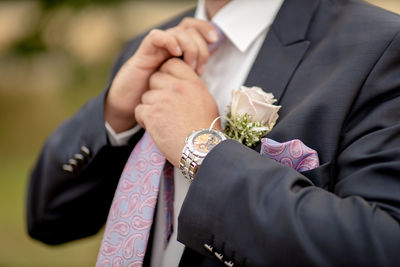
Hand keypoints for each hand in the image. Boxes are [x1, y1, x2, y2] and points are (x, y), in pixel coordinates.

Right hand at [105, 18, 218, 132]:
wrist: (132, 106)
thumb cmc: (160, 100)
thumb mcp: (183, 90)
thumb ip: (195, 80)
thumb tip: (212, 77)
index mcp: (181, 52)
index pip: (196, 29)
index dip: (207, 30)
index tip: (215, 43)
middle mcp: (169, 47)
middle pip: (189, 28)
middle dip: (200, 44)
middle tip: (201, 66)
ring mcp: (157, 49)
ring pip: (177, 31)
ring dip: (188, 46)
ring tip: (189, 65)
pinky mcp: (144, 53)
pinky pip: (156, 37)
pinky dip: (169, 41)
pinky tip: (176, 53)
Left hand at [135, 58, 220, 166]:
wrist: (202, 150)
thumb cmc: (206, 130)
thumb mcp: (206, 102)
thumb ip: (192, 88)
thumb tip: (183, 83)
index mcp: (192, 82)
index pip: (171, 64)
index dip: (166, 74)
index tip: (168, 86)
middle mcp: (178, 87)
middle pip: (155, 78)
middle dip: (156, 92)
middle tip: (164, 107)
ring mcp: (163, 99)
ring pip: (146, 96)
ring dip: (150, 108)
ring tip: (163, 122)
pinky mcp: (152, 113)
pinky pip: (139, 110)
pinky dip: (144, 120)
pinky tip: (156, 128)